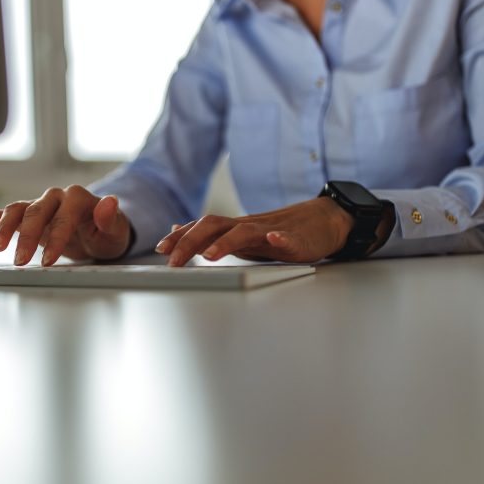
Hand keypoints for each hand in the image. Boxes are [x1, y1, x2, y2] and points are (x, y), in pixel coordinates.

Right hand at [0, 186, 130, 265]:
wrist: (100, 233)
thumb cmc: (108, 234)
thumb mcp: (116, 232)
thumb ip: (110, 218)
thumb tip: (110, 202)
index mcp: (78, 198)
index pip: (63, 216)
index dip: (56, 238)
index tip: (49, 261)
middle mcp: (56, 197)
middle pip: (36, 212)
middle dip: (27, 237)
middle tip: (21, 261)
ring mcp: (40, 205)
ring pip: (18, 210)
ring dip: (5, 228)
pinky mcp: (29, 215)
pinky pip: (6, 214)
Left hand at [155, 198, 353, 266]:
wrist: (322, 222)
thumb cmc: (279, 231)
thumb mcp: (240, 233)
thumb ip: (211, 234)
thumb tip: (178, 229)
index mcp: (235, 228)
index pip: (201, 227)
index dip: (180, 236)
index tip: (161, 249)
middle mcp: (248, 226)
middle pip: (214, 226)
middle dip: (190, 242)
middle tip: (173, 261)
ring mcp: (272, 231)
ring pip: (245, 232)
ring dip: (225, 242)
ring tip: (210, 255)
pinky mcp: (296, 240)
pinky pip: (287, 238)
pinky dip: (280, 238)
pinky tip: (275, 240)